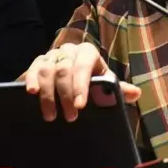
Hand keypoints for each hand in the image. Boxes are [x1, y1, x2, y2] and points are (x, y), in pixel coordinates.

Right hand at [23, 42, 140, 121]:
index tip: (80, 106)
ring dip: (48, 95)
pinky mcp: (37, 62)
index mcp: (88, 53)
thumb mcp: (104, 85)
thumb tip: (136, 93)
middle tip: (69, 117)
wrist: (72, 78)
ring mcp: (52, 55)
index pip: (84, 66)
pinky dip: (31, 80)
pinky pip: (32, 69)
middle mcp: (69, 50)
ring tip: (51, 116)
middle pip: (64, 70)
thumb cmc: (92, 82)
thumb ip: (117, 89)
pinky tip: (31, 92)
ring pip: (47, 70)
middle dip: (66, 95)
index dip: (81, 85)